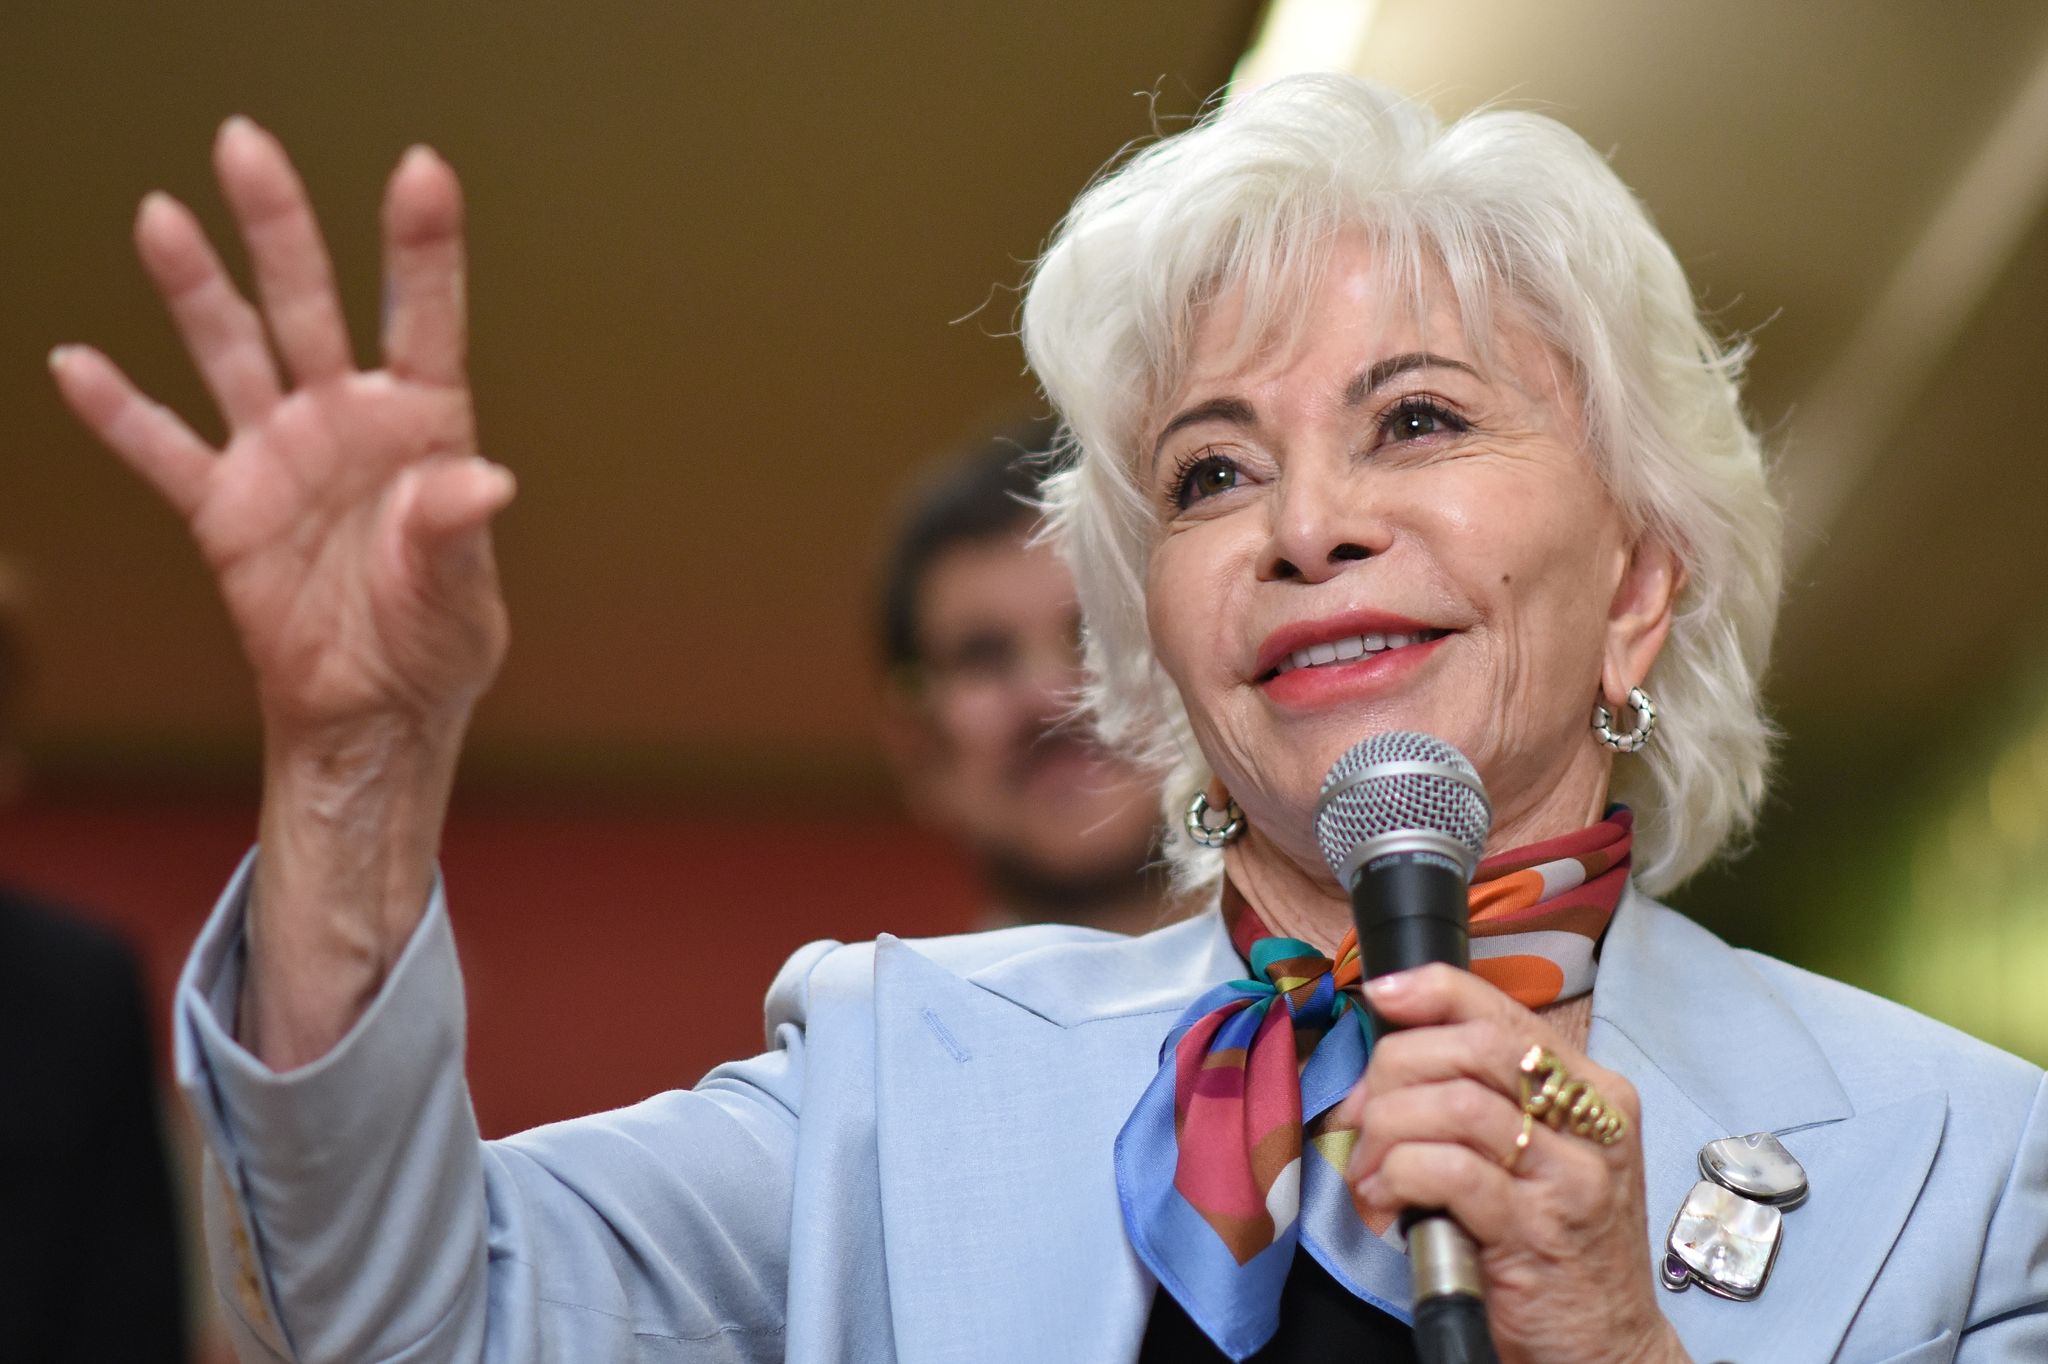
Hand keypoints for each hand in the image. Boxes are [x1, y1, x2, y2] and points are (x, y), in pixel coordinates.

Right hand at [51, 118, 512, 1066]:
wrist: (374, 711)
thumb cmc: (438, 643)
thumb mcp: (461, 599)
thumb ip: (456, 535)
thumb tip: (481, 483)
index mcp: (426, 428)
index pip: (423, 320)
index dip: (422, 248)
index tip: (422, 168)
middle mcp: (346, 423)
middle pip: (309, 307)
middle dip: (279, 229)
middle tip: (245, 142)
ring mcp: (280, 459)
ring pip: (230, 354)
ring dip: (196, 291)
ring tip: (160, 217)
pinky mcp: (224, 511)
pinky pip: (164, 451)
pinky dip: (121, 413)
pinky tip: (77, 362)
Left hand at [1337, 965, 1689, 1363]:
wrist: (1605, 1345)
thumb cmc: (1554, 1243)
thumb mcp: (1535, 1155)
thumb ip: (1484, 1098)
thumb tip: (1387, 1059)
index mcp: (1594, 1089)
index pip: (1505, 1011)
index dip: (1434, 992)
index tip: (1381, 997)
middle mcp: (1594, 1122)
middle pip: (1472, 1048)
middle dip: (1393, 1071)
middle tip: (1360, 1117)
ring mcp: (1572, 1176)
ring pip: (1456, 1105)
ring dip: (1388, 1130)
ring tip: (1370, 1171)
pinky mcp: (1538, 1229)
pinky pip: (1448, 1170)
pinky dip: (1398, 1175)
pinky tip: (1385, 1201)